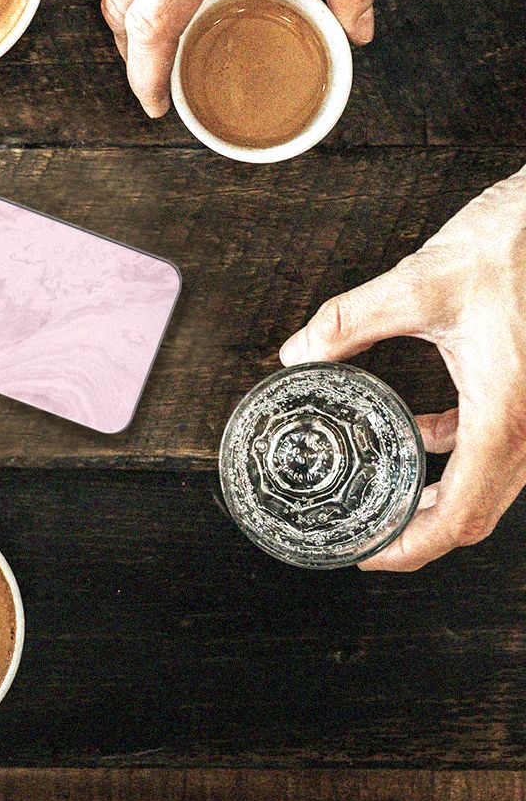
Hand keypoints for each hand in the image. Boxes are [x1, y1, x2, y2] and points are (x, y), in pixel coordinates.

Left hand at [280, 168, 525, 570]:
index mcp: (508, 413)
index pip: (462, 515)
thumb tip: (296, 354)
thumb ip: (348, 322)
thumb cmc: (514, 244)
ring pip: (489, 480)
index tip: (369, 556)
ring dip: (437, 494)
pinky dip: (452, 448)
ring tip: (385, 492)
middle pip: (477, 512)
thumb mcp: (418, 284)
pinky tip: (417, 431)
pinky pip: (493, 440)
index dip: (413, 547)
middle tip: (368, 535)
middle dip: (420, 531)